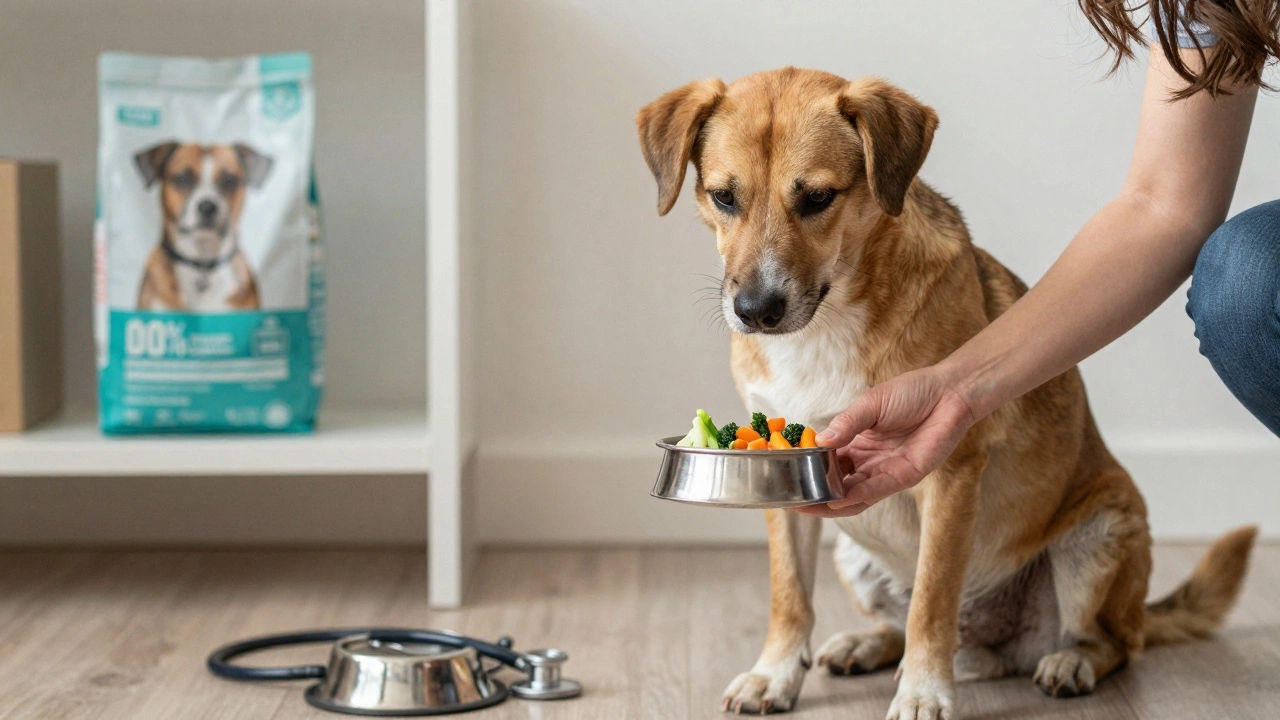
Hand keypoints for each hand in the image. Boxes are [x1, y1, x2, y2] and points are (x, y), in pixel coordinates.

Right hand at [791, 367, 976, 518]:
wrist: (948, 393)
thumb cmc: (912, 393)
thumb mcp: (870, 404)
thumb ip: (846, 424)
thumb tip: (818, 442)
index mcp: (857, 443)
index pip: (828, 464)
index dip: (809, 472)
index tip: (788, 476)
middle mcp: (869, 461)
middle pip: (838, 486)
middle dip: (816, 495)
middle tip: (793, 501)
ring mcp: (886, 471)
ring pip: (854, 495)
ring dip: (832, 502)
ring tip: (809, 505)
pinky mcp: (905, 476)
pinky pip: (876, 490)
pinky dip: (857, 496)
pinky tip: (839, 499)